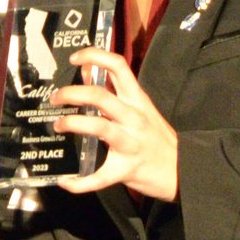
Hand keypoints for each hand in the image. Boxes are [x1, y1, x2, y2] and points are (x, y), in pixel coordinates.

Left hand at [50, 48, 178, 200]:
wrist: (183, 170)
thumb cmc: (158, 137)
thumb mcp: (141, 109)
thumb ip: (117, 94)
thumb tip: (88, 73)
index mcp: (138, 101)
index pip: (118, 67)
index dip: (95, 56)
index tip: (75, 58)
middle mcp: (134, 118)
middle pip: (100, 96)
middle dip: (73, 93)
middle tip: (56, 98)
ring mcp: (130, 143)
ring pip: (98, 127)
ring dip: (72, 123)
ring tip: (58, 124)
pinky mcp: (125, 169)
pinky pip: (99, 177)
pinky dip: (79, 182)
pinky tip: (66, 182)